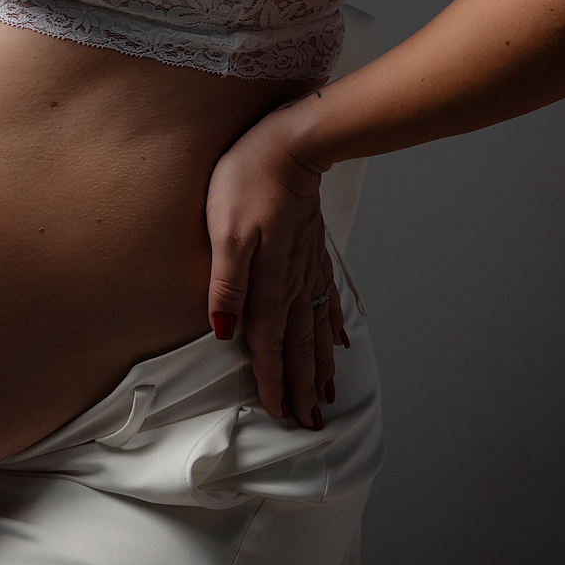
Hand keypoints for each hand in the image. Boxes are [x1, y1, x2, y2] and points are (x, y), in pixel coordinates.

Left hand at [205, 108, 348, 429]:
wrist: (292, 142)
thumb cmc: (249, 180)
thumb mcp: (225, 232)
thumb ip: (226, 286)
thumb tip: (223, 333)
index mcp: (270, 283)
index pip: (269, 344)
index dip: (272, 381)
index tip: (280, 414)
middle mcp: (294, 282)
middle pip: (299, 344)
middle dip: (302, 384)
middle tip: (311, 421)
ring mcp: (309, 266)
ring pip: (317, 327)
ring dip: (320, 363)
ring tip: (326, 392)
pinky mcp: (315, 248)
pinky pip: (328, 297)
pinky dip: (334, 324)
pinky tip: (340, 339)